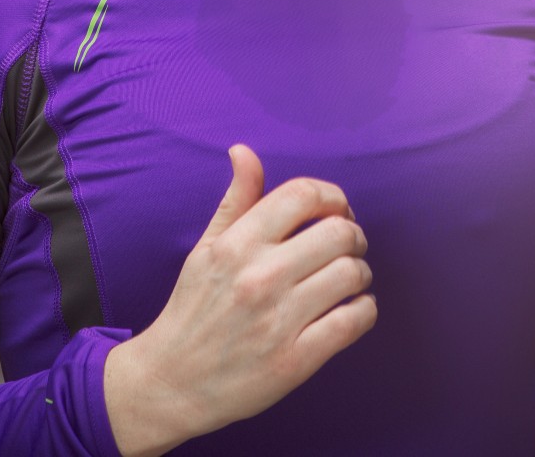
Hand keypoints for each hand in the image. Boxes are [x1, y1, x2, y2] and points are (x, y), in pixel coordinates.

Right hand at [104, 144, 375, 454]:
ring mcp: (278, 320)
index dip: (333, 197)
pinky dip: (364, 310)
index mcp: (236, 245)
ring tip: (349, 280)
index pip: (303, 195)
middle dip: (354, 235)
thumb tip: (244, 151)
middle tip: (348, 247)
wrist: (170, 382)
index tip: (337, 212)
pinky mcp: (295, 360)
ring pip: (352, 275)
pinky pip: (354, 321)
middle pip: (338, 232)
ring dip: (361, 273)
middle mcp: (258, 277)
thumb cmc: (191, 311)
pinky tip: (352, 310)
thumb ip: (235, 201)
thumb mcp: (204, 249)